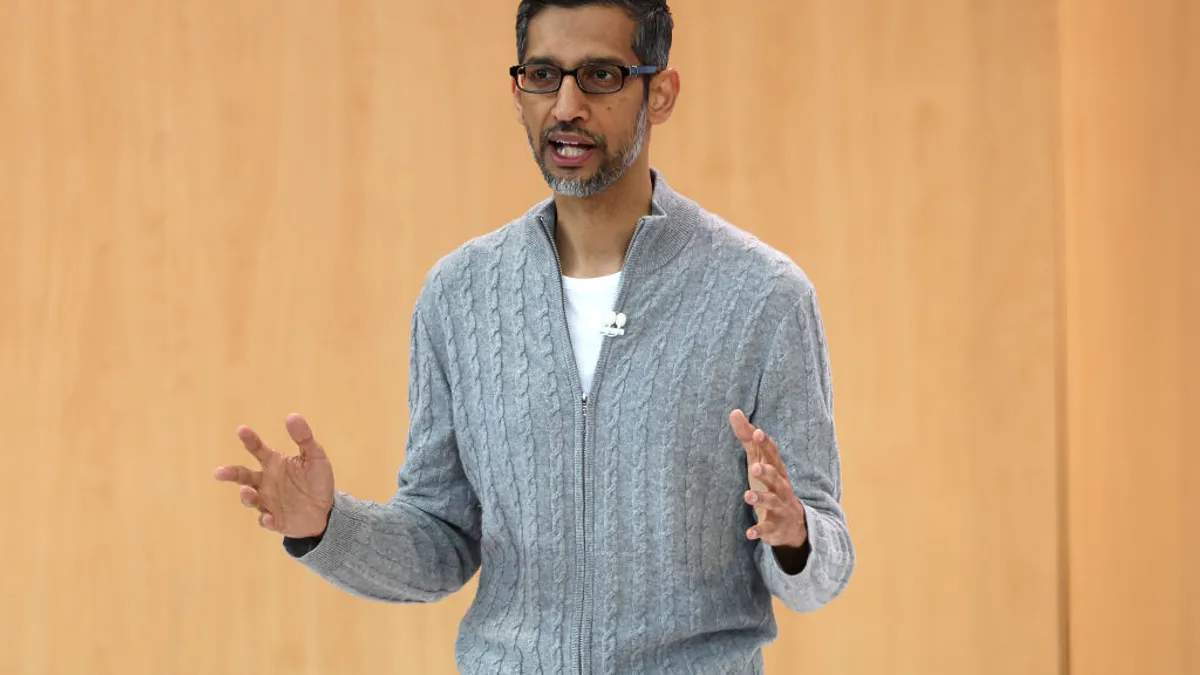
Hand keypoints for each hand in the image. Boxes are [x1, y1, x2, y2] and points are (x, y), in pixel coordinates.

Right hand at [214, 413, 335, 537]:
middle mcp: (265, 482)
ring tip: (247, 491)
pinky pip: (267, 520)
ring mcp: (268, 502)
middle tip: (219, 472)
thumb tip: (292, 416)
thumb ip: (304, 438)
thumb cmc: (317, 481)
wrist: (326, 511)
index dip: (249, 439)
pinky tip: (270, 518)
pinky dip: (266, 519)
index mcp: (273, 463)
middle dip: (230, 473)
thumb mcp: (315, 457)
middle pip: (243, 476)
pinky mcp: (275, 520)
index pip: (257, 449)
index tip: (241, 429)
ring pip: (251, 499)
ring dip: (247, 496)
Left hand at [729, 409, 807, 548]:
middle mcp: (782, 488)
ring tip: (748, 497)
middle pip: (776, 478)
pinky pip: (768, 529)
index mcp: (777, 470)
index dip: (765, 444)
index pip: (773, 454)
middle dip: (767, 472)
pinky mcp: (775, 527)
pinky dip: (759, 531)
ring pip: (773, 502)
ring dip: (761, 499)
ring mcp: (780, 508)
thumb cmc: (771, 485)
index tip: (757, 432)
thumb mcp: (759, 461)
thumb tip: (734, 412)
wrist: (793, 524)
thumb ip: (748, 439)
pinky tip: (749, 534)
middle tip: (755, 467)